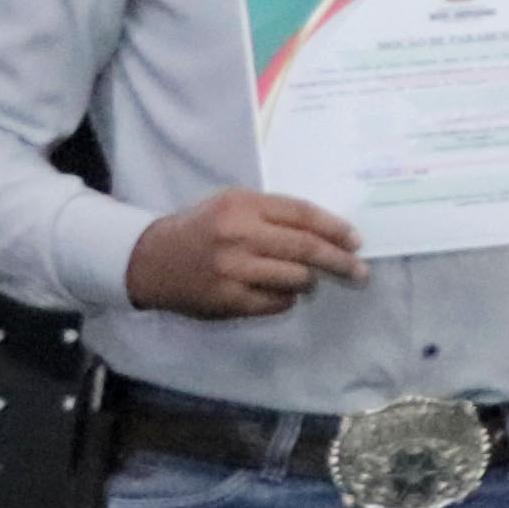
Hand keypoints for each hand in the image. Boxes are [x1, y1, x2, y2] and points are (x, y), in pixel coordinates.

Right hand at [122, 189, 366, 319]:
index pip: (303, 215)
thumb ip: (275, 214)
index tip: (356, 241)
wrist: (149, 259)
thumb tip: (331, 233)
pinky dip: (287, 298)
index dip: (336, 229)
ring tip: (310, 280)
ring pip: (297, 278)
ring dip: (311, 281)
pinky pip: (278, 302)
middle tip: (360, 271)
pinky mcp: (228, 299)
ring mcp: (233, 269)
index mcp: (242, 205)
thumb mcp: (233, 206)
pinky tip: (280, 292)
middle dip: (341, 261)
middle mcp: (238, 235)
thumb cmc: (202, 229)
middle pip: (307, 248)